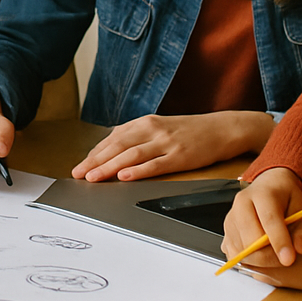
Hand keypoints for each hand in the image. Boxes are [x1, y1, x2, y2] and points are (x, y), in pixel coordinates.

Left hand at [71, 110, 273, 181]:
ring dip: (110, 167)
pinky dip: (139, 171)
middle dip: (96, 161)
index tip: (80, 165)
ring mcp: (167, 143)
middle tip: (78, 174)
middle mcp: (153, 129)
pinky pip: (156, 164)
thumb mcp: (160, 127)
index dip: (95, 153)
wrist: (223, 128)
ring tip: (94, 177)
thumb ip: (138, 136)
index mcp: (145, 122)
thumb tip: (112, 149)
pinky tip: (125, 176)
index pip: (113, 138)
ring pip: (132, 155)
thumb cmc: (190, 130)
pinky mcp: (181, 156)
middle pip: (118, 146)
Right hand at [222, 166, 301, 267]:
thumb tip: (300, 249)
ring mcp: (231, 218)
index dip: (279, 241)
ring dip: (260, 260)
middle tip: (286, 258)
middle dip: (269, 256)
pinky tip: (260, 254)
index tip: (289, 259)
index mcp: (262, 194)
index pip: (269, 219)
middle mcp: (241, 204)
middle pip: (251, 239)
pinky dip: (248, 260)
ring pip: (241, 250)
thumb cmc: (285, 196)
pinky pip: (233, 253)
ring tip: (274, 253)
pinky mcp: (226, 231)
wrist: (269, 185)